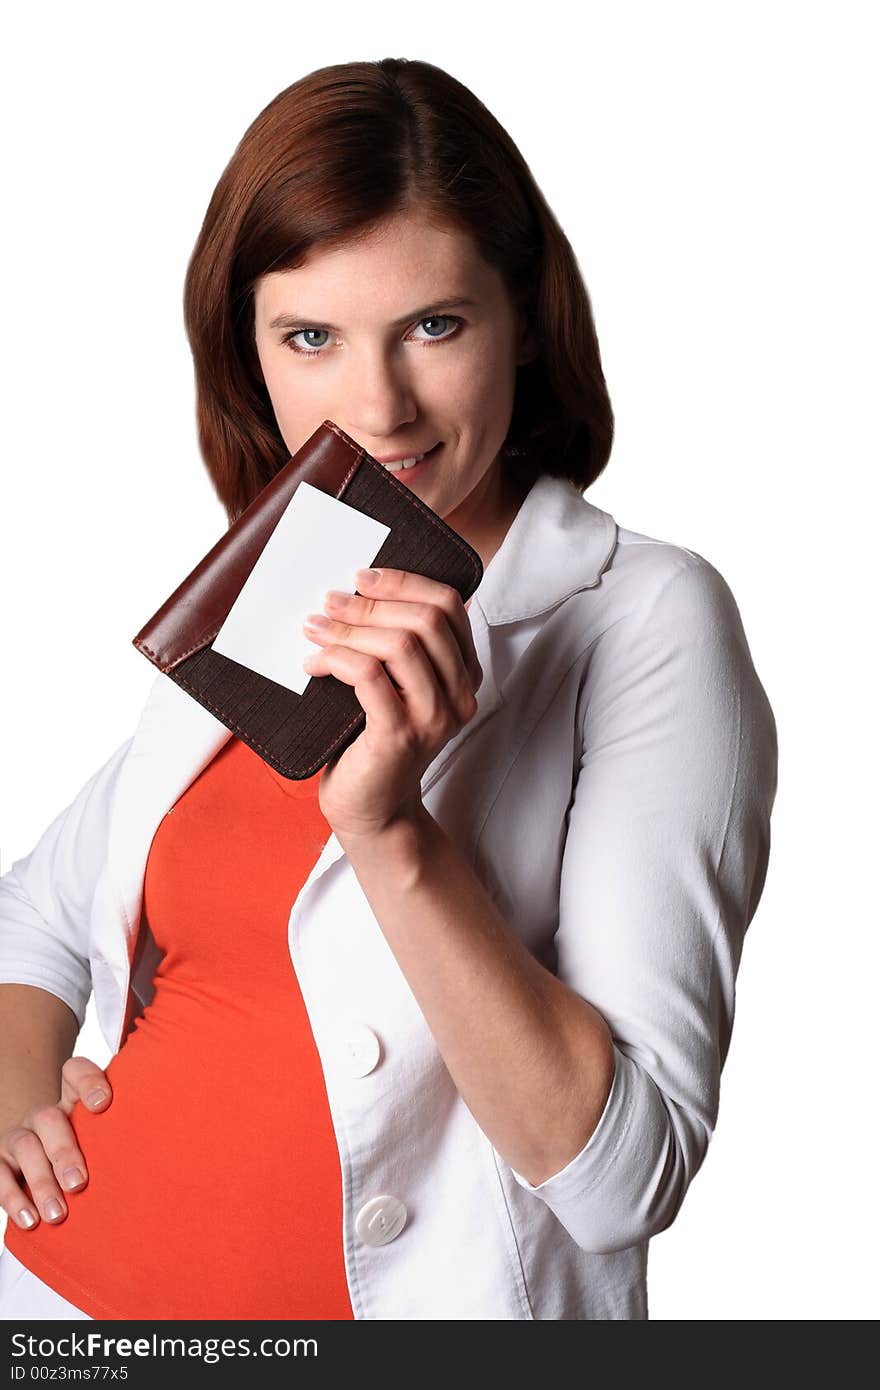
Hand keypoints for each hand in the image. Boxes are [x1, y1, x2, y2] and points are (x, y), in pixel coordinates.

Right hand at [0, 1056, 112, 1229]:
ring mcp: (21, 1138)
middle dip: (64, 1151)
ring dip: (41, 1182)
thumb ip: (127, 1139)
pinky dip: (12, 1199)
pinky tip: (30, 1221)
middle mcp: (45, 1116)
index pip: (74, 1072)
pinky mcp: (1, 1163)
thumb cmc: (97, 1158)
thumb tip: (172, 1159)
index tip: (103, 1103)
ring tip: (59, 1214)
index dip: (86, 1080)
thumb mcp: (109, 1144)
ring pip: (25, 1146)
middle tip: (80, 1184)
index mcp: (74, 1102)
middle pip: (49, 1117)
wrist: (55, 1176)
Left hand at [301, 567, 482, 840]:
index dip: (405, 582)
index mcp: (463, 673)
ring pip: (401, 645)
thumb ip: (393, 646)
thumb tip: (351, 592)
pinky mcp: (400, 736)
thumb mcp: (393, 686)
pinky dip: (337, 659)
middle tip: (329, 601)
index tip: (363, 577)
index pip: (449, 606)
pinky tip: (313, 664)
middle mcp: (459, 694)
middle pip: (426, 620)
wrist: (371, 809)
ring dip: (349, 629)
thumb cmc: (371, 740)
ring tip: (314, 628)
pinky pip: (369, 676)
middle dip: (371, 603)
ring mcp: (434, 717)